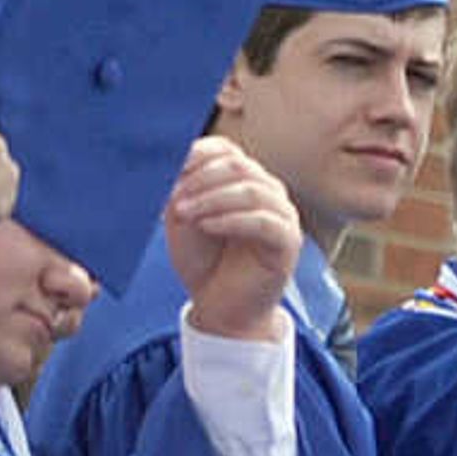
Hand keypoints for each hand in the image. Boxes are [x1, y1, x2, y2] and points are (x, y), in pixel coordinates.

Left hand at [165, 138, 303, 341]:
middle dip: (200, 179)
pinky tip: (208, 226)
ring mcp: (283, 216)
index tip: (168, 168)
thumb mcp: (182, 216)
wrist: (220, 305)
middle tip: (173, 198)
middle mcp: (268, 192)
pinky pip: (265, 222)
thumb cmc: (202, 259)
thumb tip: (171, 162)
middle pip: (238, 166)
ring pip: (252, 191)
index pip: (225, 150)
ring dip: (212, 199)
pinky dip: (232, 220)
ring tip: (184, 213)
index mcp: (242, 180)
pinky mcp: (288, 243)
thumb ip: (180, 188)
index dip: (196, 154)